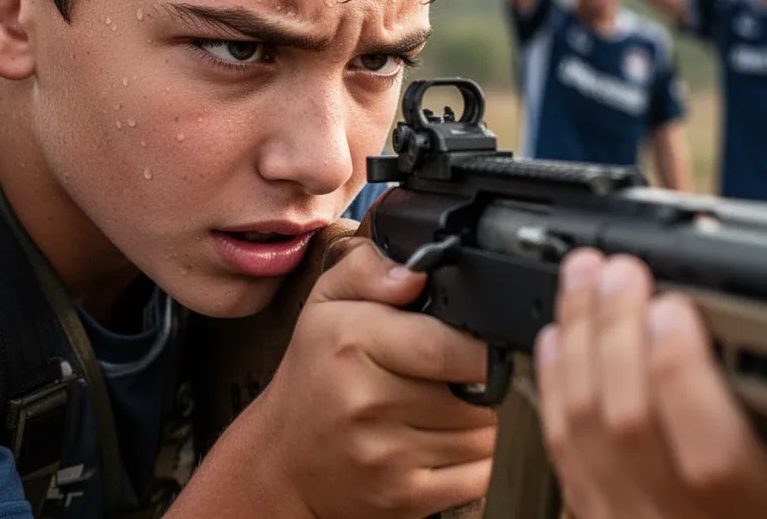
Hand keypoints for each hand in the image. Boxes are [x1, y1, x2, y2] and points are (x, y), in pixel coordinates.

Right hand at [242, 238, 495, 518]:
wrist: (281, 459)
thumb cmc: (315, 374)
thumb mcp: (326, 304)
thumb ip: (368, 270)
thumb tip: (416, 272)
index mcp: (353, 344)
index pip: (445, 345)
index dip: (481, 344)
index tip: (486, 341)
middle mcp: (368, 403)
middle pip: (475, 391)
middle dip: (485, 380)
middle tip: (463, 372)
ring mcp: (387, 456)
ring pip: (484, 433)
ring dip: (484, 418)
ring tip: (453, 403)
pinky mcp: (404, 497)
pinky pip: (479, 474)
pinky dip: (480, 458)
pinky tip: (451, 440)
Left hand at [534, 250, 766, 518]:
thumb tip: (765, 310)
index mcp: (763, 511)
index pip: (715, 454)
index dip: (681, 371)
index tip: (674, 306)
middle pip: (629, 423)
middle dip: (616, 329)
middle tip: (618, 273)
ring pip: (583, 426)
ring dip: (579, 339)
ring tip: (583, 282)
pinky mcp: (592, 512)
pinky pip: (560, 445)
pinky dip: (555, 380)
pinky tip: (560, 336)